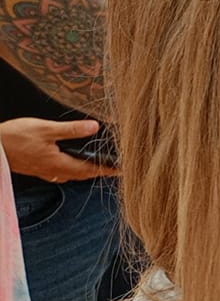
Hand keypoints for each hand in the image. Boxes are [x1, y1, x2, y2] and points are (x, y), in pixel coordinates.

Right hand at [0, 118, 115, 181]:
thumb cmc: (15, 137)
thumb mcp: (45, 129)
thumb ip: (71, 129)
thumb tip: (95, 127)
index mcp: (59, 164)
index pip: (91, 169)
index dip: (108, 169)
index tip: (123, 170)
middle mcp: (54, 171)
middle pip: (83, 174)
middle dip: (99, 171)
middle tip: (115, 167)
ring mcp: (44, 171)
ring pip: (72, 174)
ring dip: (86, 170)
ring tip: (99, 164)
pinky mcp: (36, 168)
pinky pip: (60, 172)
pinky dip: (71, 168)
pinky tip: (71, 161)